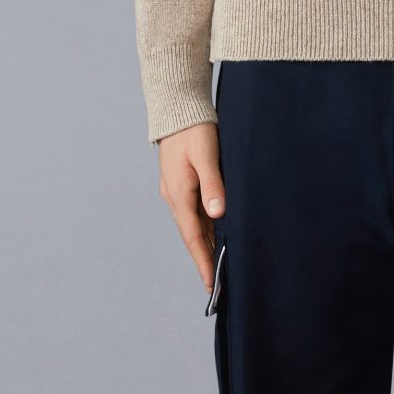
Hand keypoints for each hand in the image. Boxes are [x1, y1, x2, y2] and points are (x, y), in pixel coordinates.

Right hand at [158, 123, 225, 292]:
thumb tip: (218, 213)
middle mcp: (175, 197)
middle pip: (192, 236)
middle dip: (204, 260)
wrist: (178, 109)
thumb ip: (212, 185)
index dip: (203, 261)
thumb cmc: (194, 130)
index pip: (193, 237)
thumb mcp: (206, 156)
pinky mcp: (182, 184)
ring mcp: (177, 191)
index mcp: (179, 194)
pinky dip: (205, 229)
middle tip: (218, 285)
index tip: (211, 284)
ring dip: (205, 246)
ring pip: (193, 226)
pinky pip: (194, 214)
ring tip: (219, 268)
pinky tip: (216, 237)